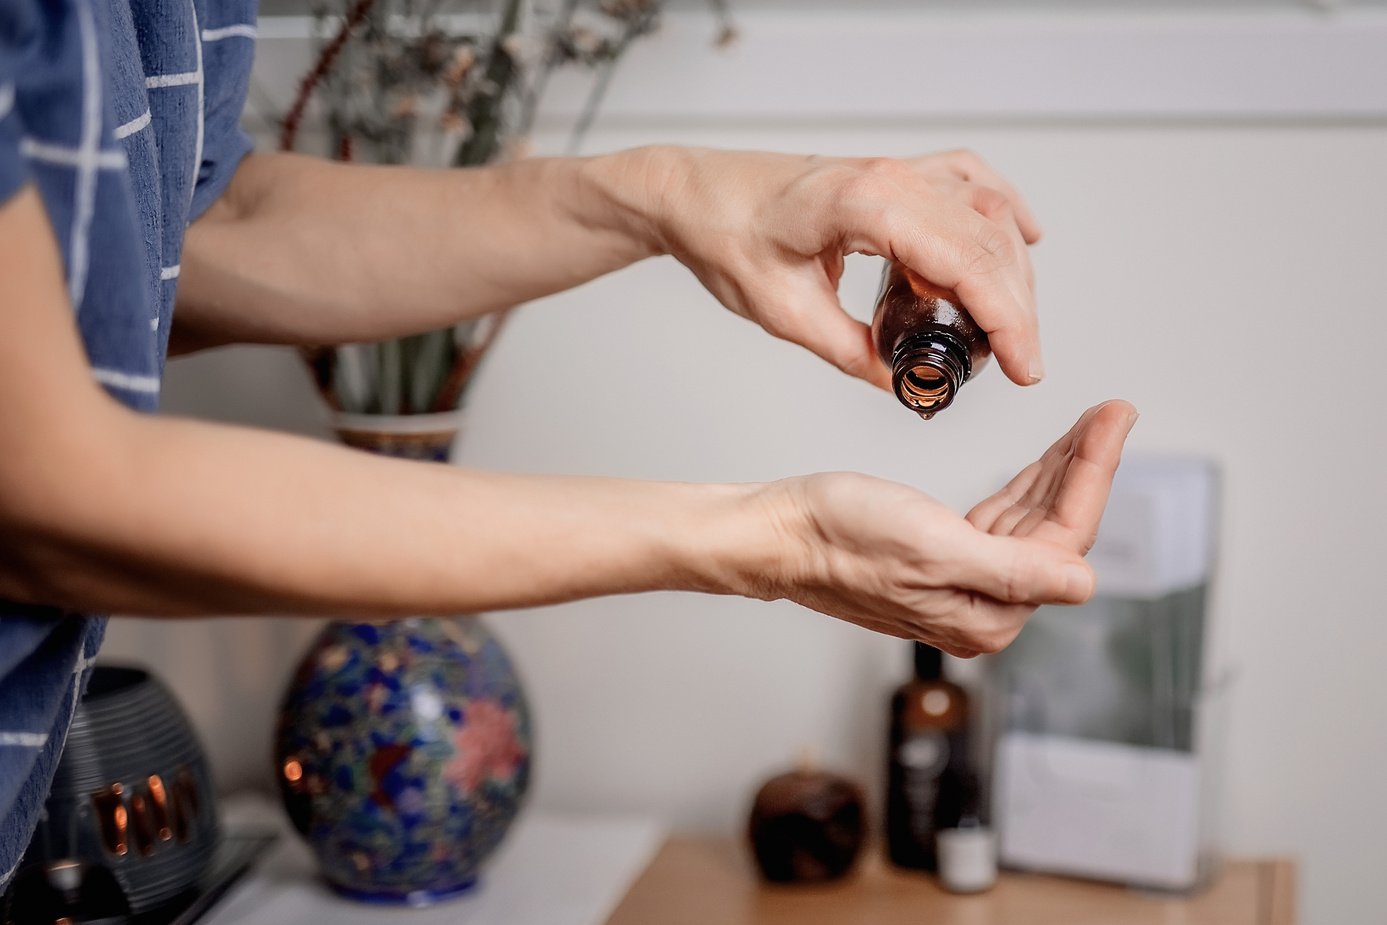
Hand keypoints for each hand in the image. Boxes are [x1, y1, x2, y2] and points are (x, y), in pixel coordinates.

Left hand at [642, 147, 1043, 389]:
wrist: (694, 194)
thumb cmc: (725, 237)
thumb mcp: (784, 312)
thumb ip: (849, 351)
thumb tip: (902, 384)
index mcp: (867, 205)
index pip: (966, 263)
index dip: (1008, 322)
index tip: (1025, 369)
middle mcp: (893, 176)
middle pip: (989, 241)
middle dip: (1017, 309)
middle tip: (1020, 366)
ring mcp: (896, 169)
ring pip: (986, 213)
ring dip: (1011, 270)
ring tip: (1011, 329)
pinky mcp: (892, 174)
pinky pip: (968, 182)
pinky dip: (1001, 212)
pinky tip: (1024, 237)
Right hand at [757, 400, 1136, 656]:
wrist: (778, 534)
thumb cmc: (840, 536)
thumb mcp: (934, 545)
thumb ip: (1014, 569)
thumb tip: (1083, 584)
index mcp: (986, 613)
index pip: (1064, 541)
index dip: (1094, 475)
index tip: (1114, 419)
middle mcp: (979, 608)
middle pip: (1053, 532)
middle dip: (1084, 469)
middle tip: (1111, 412)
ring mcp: (960, 586)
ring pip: (1028, 524)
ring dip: (1056, 474)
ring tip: (1087, 426)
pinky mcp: (940, 561)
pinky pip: (999, 523)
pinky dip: (1022, 487)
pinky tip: (1039, 465)